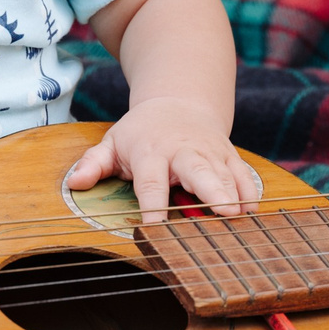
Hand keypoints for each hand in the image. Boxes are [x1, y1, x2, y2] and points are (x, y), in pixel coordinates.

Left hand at [65, 95, 259, 222]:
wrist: (179, 102)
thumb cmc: (142, 132)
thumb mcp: (112, 142)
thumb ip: (93, 163)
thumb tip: (75, 182)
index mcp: (151, 152)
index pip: (151, 182)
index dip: (153, 205)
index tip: (155, 227)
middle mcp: (184, 151)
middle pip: (199, 171)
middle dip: (212, 191)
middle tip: (224, 212)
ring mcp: (210, 153)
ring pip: (225, 174)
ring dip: (235, 196)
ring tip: (242, 218)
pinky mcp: (229, 156)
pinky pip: (243, 175)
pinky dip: (250, 193)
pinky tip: (254, 213)